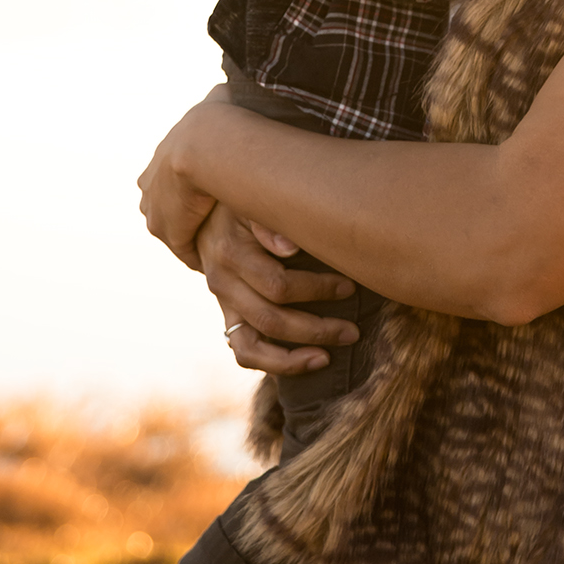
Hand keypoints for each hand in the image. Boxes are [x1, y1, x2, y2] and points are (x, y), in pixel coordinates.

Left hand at [137, 101, 225, 265]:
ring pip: (176, 226)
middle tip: (212, 216)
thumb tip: (227, 89)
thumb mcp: (217, 99)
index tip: (208, 191)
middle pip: (168, 205)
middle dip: (185, 210)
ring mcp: (157, 209)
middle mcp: (150, 186)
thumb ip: (219, 97)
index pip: (170, 179)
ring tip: (221, 239)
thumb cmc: (219, 118)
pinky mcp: (169, 230)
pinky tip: (218, 254)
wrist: (205, 143)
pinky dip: (200, 251)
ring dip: (194, 231)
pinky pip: (185, 247)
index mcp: (159, 159)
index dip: (190, 185)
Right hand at [197, 205, 361, 375]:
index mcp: (231, 253)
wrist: (210, 210)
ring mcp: (224, 304)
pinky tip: (306, 362)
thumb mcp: (254, 200)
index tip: (351, 287)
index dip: (317, 289)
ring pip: (252, 347)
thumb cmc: (246, 201)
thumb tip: (290, 247)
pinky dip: (273, 363)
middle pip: (271, 319)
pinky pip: (244, 352)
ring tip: (327, 358)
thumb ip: (270, 221)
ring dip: (292, 359)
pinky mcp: (228, 316)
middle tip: (353, 331)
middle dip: (316, 328)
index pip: (278, 285)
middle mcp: (223, 283)